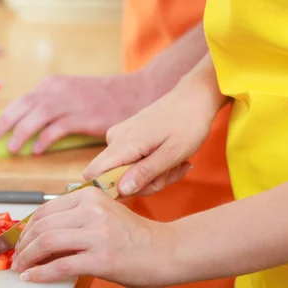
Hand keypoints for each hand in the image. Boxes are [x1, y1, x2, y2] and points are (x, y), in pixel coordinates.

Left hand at [0, 73, 152, 154]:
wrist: (135, 92)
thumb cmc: (102, 97)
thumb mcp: (72, 94)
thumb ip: (51, 105)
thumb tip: (27, 125)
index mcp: (52, 84)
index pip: (21, 100)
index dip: (4, 115)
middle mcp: (57, 90)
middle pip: (23, 106)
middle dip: (3, 122)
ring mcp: (70, 102)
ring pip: (36, 116)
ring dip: (20, 133)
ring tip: (11, 148)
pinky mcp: (83, 116)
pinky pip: (57, 128)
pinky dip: (44, 139)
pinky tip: (37, 150)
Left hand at [12, 187, 174, 286]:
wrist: (165, 251)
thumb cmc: (133, 235)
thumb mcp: (103, 214)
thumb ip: (75, 216)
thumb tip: (38, 232)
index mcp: (90, 197)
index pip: (45, 210)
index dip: (26, 227)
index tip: (19, 239)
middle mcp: (92, 211)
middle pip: (42, 226)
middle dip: (23, 244)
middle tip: (16, 256)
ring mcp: (97, 235)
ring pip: (47, 244)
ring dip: (27, 258)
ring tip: (21, 267)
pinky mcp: (101, 259)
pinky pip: (60, 266)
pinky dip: (40, 273)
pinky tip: (32, 277)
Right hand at [83, 71, 224, 195]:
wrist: (194, 97)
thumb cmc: (187, 124)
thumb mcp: (172, 154)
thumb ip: (145, 173)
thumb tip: (121, 190)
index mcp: (123, 144)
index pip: (94, 174)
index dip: (113, 190)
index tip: (142, 187)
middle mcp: (114, 139)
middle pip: (115, 178)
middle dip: (145, 183)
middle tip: (171, 173)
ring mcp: (119, 137)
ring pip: (127, 172)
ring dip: (153, 176)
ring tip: (175, 163)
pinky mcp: (126, 137)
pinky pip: (132, 162)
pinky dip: (152, 166)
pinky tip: (170, 158)